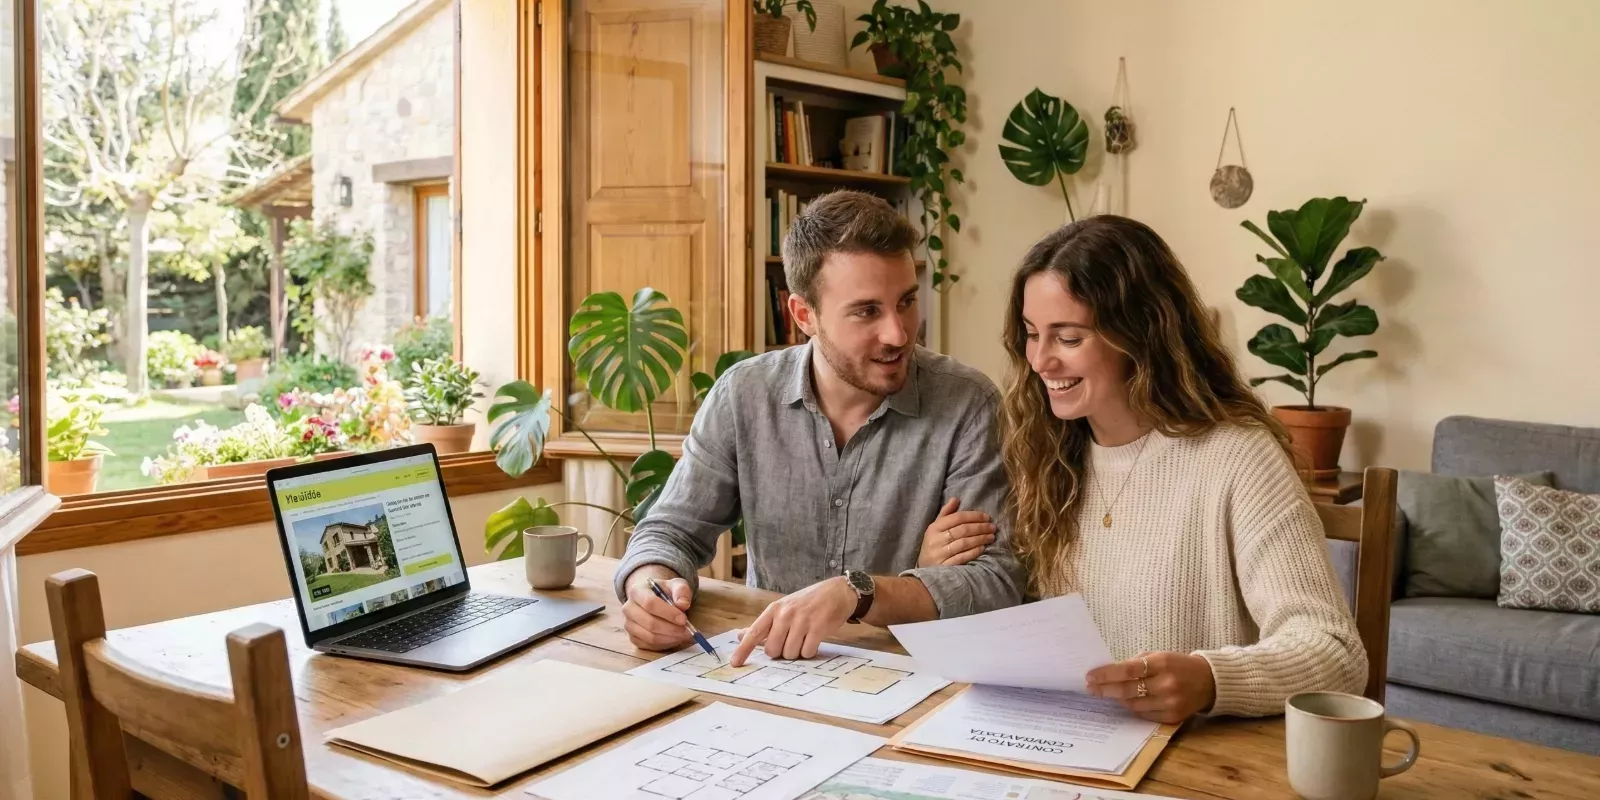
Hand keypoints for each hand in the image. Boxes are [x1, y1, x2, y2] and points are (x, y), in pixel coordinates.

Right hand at [621, 566, 693, 651]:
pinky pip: (649, 645)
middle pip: (649, 623)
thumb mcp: (676, 585)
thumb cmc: (665, 592)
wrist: (654, 599)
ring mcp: (629, 625)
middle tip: (687, 630)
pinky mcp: (633, 638)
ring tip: (684, 635)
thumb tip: (683, 604)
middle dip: (671, 629)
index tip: (683, 619)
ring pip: (650, 637)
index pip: (650, 603)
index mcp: (636, 591)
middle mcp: (628, 608)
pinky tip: (675, 638)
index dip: (668, 613)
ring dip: (670, 638)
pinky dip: (665, 644)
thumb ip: (681, 591)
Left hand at [729, 577, 856, 665]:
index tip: (735, 663)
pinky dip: (810, 651)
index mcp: (774, 609)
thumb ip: (764, 625)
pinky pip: (807, 652)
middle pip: (773, 650)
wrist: (837, 592)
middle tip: (791, 641)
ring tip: (805, 638)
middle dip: (781, 652)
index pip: (754, 632)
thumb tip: (740, 636)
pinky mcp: (818, 627)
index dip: (743, 650)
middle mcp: (785, 614)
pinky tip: (814, 639)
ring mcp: (802, 620)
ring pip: (790, 654)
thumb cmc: (808, 602)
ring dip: (797, 652)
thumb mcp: (784, 608)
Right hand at [918, 497, 995, 567]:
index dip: (973, 516)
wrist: (924, 568)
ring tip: (991, 537)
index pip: (957, 518)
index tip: (987, 517)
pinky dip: (974, 552)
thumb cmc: (933, 545)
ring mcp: (940, 554)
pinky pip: (962, 557)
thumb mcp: (936, 528)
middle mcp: (936, 540)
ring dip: (980, 539)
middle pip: (962, 530)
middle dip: (980, 527)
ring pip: (964, 543)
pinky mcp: (944, 566)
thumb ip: (946, 513)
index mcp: (934, 528)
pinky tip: (982, 548)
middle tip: (993, 527)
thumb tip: (956, 499)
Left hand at [1085, 651, 1216, 724]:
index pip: (1127, 670)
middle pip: (1127, 691)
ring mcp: (1170, 703)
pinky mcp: (1173, 717)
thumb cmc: (1178, 665)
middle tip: (1091, 689)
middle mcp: (1166, 684)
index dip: (1106, 675)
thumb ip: (1135, 663)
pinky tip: (1127, 702)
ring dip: (1118, 700)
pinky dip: (1133, 708)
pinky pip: (1144, 715)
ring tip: (1109, 694)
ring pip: (1133, 705)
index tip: (1090, 676)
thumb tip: (1108, 673)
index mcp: (1161, 663)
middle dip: (1105, 690)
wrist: (1209, 681)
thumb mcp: (1159, 656)